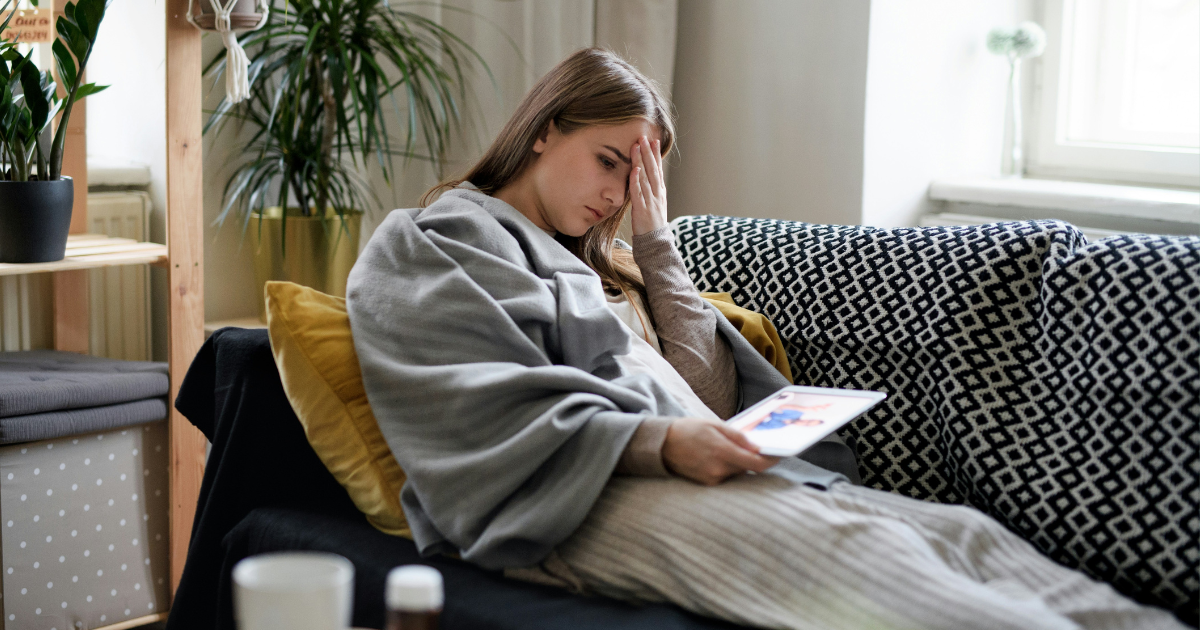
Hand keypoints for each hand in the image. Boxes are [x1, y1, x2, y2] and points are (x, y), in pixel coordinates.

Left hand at [629, 136, 666, 235]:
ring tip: (637, 146)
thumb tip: (644, 181)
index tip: (654, 141)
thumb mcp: (655, 206)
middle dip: (648, 152)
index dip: (656, 155)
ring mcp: (650, 201)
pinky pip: (638, 192)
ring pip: (645, 177)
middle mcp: (657, 194)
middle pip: (653, 169)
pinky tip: (634, 169)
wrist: (656, 244)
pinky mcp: (642, 209)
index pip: (658, 170)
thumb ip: (651, 192)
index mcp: (660, 193)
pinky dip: (636, 180)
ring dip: (641, 160)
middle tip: (644, 137)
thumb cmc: (653, 226)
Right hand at [661, 418, 779, 485]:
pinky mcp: (706, 483)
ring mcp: (712, 478)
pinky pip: (725, 477)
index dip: (770, 461)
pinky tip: (713, 457)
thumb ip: (738, 437)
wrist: (662, 444)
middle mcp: (719, 469)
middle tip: (744, 446)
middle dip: (749, 458)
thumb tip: (757, 447)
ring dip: (736, 463)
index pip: (756, 464)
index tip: (777, 456)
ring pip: (736, 472)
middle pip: (747, 469)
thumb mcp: (714, 425)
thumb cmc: (688, 430)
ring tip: (720, 449)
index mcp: (723, 451)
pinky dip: (725, 468)